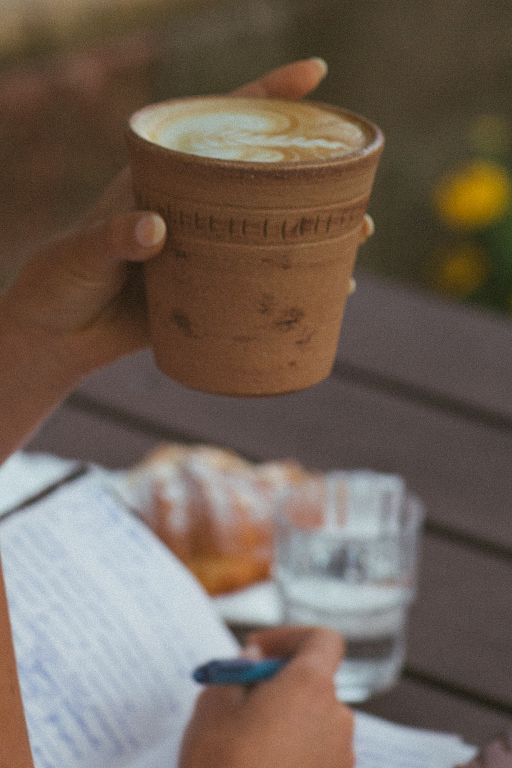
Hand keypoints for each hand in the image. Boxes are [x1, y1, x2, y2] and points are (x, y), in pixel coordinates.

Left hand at [0, 59, 329, 381]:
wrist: (58, 333)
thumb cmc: (63, 277)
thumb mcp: (83, 251)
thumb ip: (113, 236)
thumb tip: (155, 230)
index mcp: (165, 176)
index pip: (219, 124)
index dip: (269, 95)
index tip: (315, 73)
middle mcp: (195, 208)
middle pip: (261, 181)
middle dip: (312, 178)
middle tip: (354, 189)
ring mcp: (206, 251)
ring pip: (270, 233)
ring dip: (315, 235)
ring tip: (354, 238)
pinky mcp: (208, 295)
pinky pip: (258, 286)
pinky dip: (292, 287)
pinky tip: (328, 293)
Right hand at [179, 627, 353, 767]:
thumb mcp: (212, 710)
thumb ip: (236, 672)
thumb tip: (255, 660)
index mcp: (311, 688)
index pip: (323, 640)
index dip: (290, 637)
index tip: (257, 652)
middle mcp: (337, 719)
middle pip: (314, 683)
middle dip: (279, 685)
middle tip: (239, 700)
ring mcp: (341, 759)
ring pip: (313, 722)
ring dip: (284, 721)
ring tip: (242, 744)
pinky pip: (315, 756)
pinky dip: (292, 753)